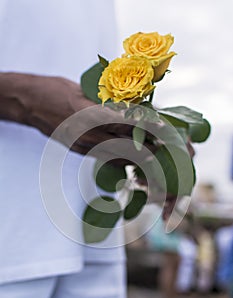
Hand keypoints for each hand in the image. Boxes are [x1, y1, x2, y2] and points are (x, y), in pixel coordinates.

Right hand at [0, 72, 158, 163]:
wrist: (29, 105)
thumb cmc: (55, 90)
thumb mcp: (83, 89)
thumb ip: (107, 100)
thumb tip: (132, 105)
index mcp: (88, 115)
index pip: (124, 121)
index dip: (145, 125)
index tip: (162, 128)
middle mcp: (87, 135)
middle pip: (124, 145)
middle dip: (146, 147)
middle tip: (162, 146)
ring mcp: (83, 146)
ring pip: (117, 157)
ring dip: (135, 157)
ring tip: (152, 155)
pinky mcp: (80, 151)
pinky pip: (105, 159)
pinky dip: (121, 159)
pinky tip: (130, 157)